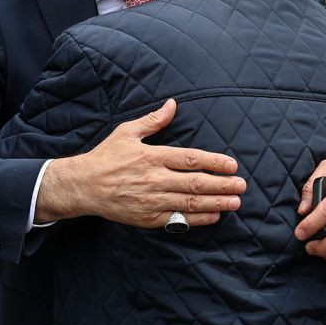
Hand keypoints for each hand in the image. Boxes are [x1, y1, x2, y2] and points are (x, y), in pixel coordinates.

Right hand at [35, 98, 244, 226]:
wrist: (84, 187)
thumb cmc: (106, 157)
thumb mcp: (127, 132)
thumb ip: (153, 120)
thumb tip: (173, 104)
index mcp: (151, 156)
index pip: (190, 159)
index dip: (214, 162)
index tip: (232, 165)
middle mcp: (154, 179)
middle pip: (195, 183)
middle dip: (222, 185)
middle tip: (241, 185)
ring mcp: (152, 201)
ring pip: (190, 203)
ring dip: (215, 203)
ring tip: (235, 202)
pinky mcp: (148, 218)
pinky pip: (177, 220)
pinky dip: (198, 219)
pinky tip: (214, 215)